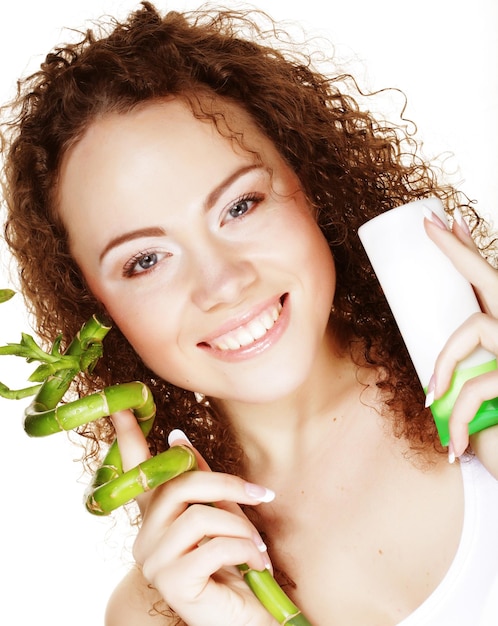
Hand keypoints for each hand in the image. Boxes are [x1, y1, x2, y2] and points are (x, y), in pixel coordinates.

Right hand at [112, 412, 277, 625]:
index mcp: (157, 518)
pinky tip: (254, 565)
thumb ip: (201, 482)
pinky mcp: (171, 583)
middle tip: (260, 494)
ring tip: (259, 547)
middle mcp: (146, 538)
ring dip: (239, 526)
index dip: (128, 439)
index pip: (137, 474)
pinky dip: (242, 550)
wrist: (247, 616)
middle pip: (178, 486)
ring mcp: (155, 562)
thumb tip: (177, 439)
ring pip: (198, 516)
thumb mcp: (221, 515)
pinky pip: (211, 548)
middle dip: (226, 484)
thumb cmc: (234, 564)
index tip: (121, 407)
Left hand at [424, 207, 497, 474]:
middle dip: (458, 250)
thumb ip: (462, 372)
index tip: (443, 221)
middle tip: (429, 227)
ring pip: (473, 328)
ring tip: (434, 400)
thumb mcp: (480, 393)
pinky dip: (459, 416)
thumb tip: (423, 366)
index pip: (487, 282)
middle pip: (489, 279)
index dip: (466, 250)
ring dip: (446, 363)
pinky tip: (456, 441)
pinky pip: (476, 385)